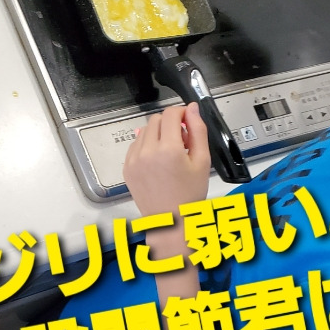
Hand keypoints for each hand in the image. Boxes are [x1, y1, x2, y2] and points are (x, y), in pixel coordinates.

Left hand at [123, 102, 210, 217]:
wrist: (170, 221)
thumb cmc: (188, 196)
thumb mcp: (203, 161)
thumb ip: (198, 130)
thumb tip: (192, 108)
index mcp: (168, 149)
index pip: (171, 113)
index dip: (181, 113)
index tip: (187, 121)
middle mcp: (147, 152)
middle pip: (156, 119)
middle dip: (170, 124)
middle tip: (182, 141)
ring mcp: (134, 160)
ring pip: (144, 130)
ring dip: (158, 134)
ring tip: (170, 153)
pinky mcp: (127, 168)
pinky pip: (135, 145)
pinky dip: (146, 146)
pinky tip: (158, 161)